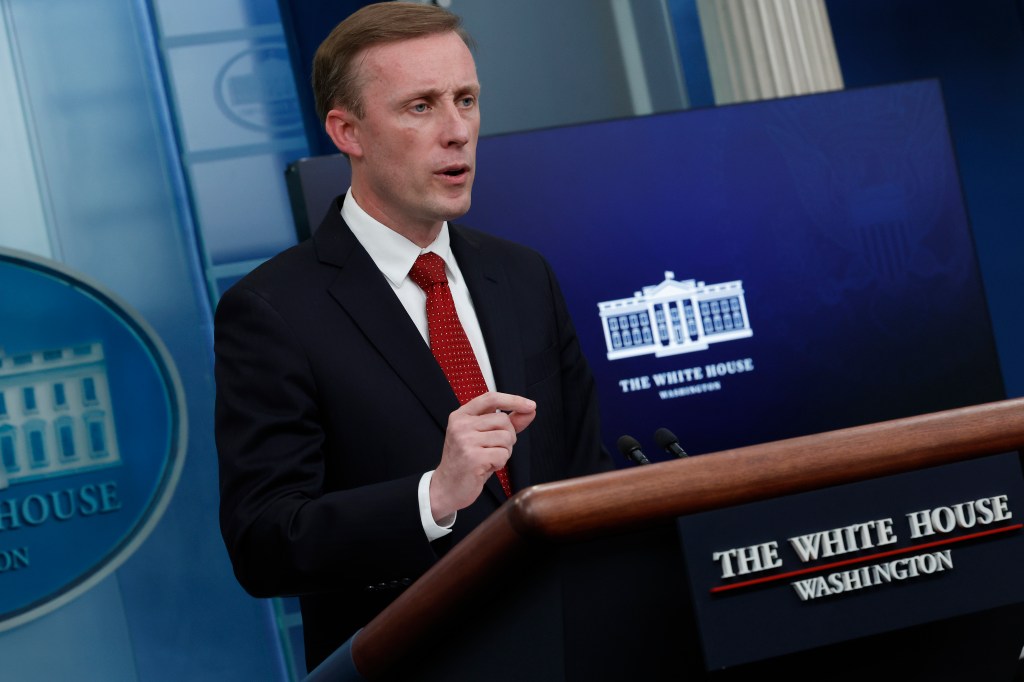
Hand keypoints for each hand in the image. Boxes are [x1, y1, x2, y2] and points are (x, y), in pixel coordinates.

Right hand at [429, 392, 536, 520]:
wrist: (447, 487)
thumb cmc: (467, 461)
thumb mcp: (484, 437)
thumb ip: (507, 422)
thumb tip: (530, 410)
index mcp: (461, 415)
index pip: (491, 398)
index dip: (514, 400)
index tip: (530, 405)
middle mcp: (461, 425)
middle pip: (503, 420)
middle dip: (508, 436)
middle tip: (494, 449)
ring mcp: (465, 441)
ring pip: (505, 437)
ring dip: (505, 451)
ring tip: (489, 458)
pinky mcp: (472, 458)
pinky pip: (502, 454)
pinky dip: (500, 463)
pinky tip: (487, 466)